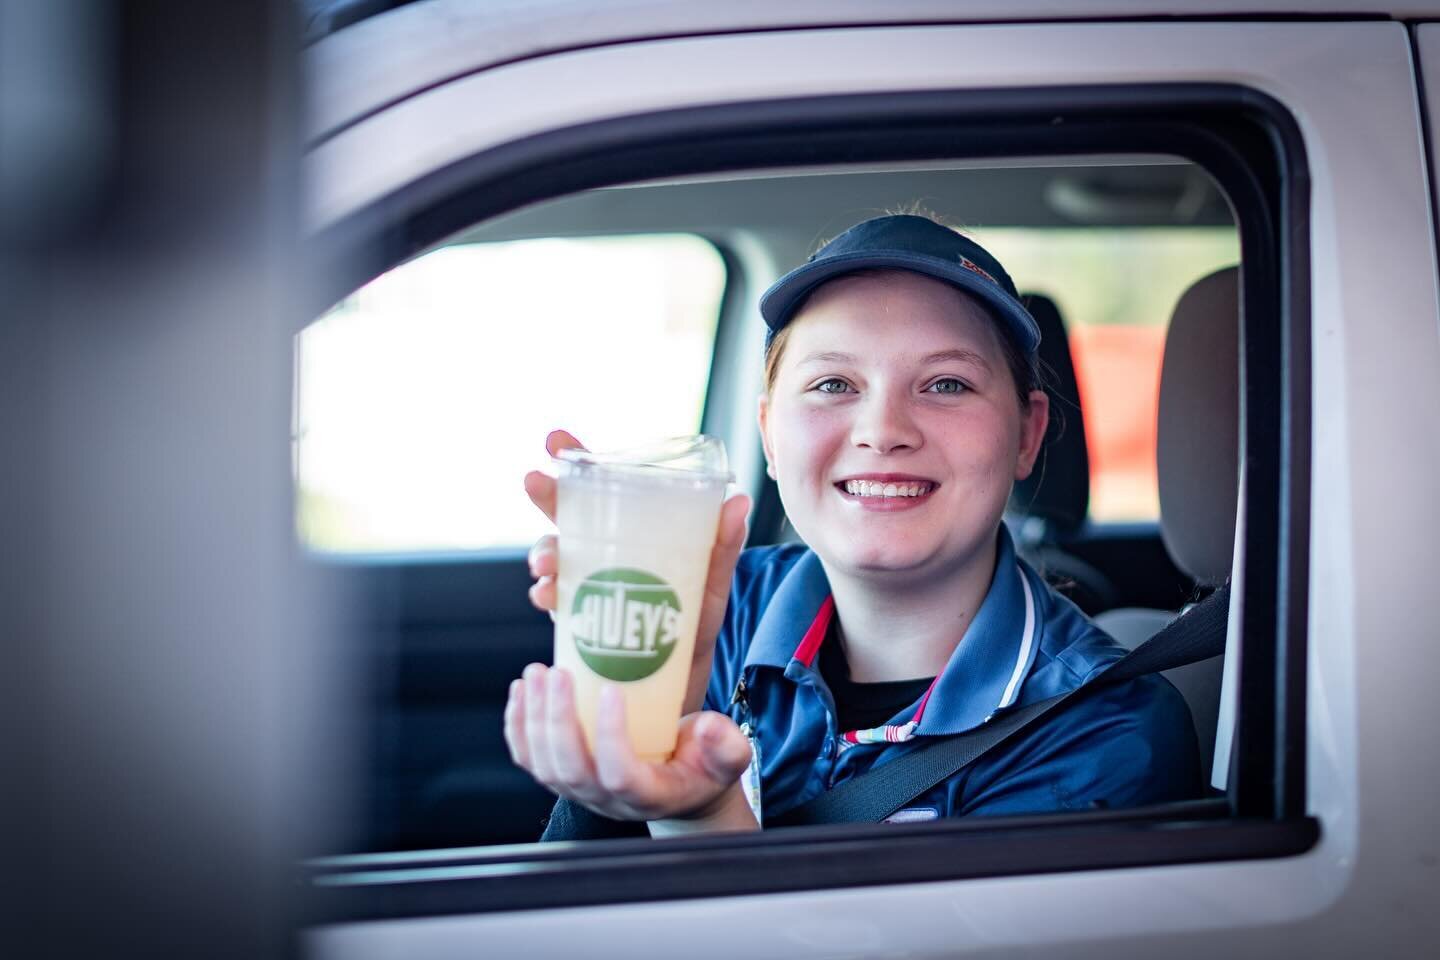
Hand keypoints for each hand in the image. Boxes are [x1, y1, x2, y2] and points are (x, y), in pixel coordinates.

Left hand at [504, 663, 753, 825]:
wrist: (681, 787)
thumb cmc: (703, 766)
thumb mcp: (728, 756)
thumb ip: (727, 745)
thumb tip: (708, 728)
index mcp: (649, 795)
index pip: (620, 775)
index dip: (611, 736)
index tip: (612, 691)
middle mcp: (607, 800)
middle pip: (571, 769)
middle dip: (558, 720)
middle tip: (558, 673)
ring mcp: (580, 791)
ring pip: (544, 766)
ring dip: (534, 719)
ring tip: (537, 673)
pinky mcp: (562, 778)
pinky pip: (529, 760)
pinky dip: (517, 727)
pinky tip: (521, 692)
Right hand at [523, 429, 751, 714]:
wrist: (680, 686)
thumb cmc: (693, 626)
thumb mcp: (711, 585)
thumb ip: (722, 547)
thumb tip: (739, 501)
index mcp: (631, 535)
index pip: (599, 489)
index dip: (573, 461)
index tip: (555, 440)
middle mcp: (601, 556)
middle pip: (565, 517)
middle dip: (545, 497)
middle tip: (534, 483)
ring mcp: (584, 588)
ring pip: (554, 559)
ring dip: (544, 553)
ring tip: (548, 563)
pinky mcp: (576, 624)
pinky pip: (553, 604)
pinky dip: (546, 597)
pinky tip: (549, 598)